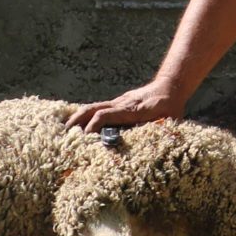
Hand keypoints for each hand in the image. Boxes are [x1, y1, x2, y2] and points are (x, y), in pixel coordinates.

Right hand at [68, 83, 186, 133]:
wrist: (171, 86)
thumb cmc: (170, 106)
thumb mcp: (168, 121)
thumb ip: (158, 133)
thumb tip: (153, 149)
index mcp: (131, 110)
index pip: (105, 115)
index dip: (93, 125)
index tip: (85, 137)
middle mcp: (121, 105)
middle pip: (92, 109)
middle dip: (77, 121)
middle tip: (64, 134)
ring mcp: (118, 102)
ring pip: (93, 107)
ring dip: (77, 117)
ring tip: (65, 129)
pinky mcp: (118, 103)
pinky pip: (98, 108)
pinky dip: (85, 114)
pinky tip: (78, 123)